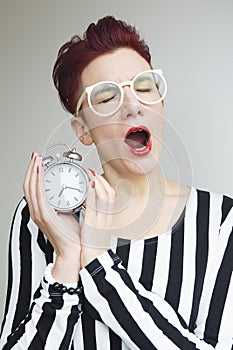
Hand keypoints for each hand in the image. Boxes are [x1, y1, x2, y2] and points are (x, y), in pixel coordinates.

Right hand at [23, 153, 80, 282]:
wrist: (73, 250)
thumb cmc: (72, 235)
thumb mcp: (68, 213)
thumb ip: (65, 202)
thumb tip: (71, 190)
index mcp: (42, 210)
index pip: (32, 188)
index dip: (33, 173)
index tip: (38, 161)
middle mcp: (37, 211)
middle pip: (28, 185)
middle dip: (31, 169)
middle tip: (35, 156)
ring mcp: (39, 214)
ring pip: (31, 188)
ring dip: (33, 172)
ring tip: (37, 160)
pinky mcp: (45, 216)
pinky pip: (38, 196)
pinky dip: (37, 182)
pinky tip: (40, 172)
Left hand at [80, 171, 116, 267]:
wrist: (94, 262)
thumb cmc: (93, 247)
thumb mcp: (97, 229)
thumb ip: (94, 217)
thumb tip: (89, 206)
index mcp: (106, 218)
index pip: (110, 198)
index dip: (105, 185)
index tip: (97, 177)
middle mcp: (106, 218)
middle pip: (110, 195)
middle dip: (102, 181)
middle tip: (93, 172)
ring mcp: (101, 220)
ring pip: (105, 198)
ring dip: (98, 183)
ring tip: (91, 174)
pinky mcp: (93, 224)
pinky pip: (95, 206)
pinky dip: (93, 194)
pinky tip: (90, 186)